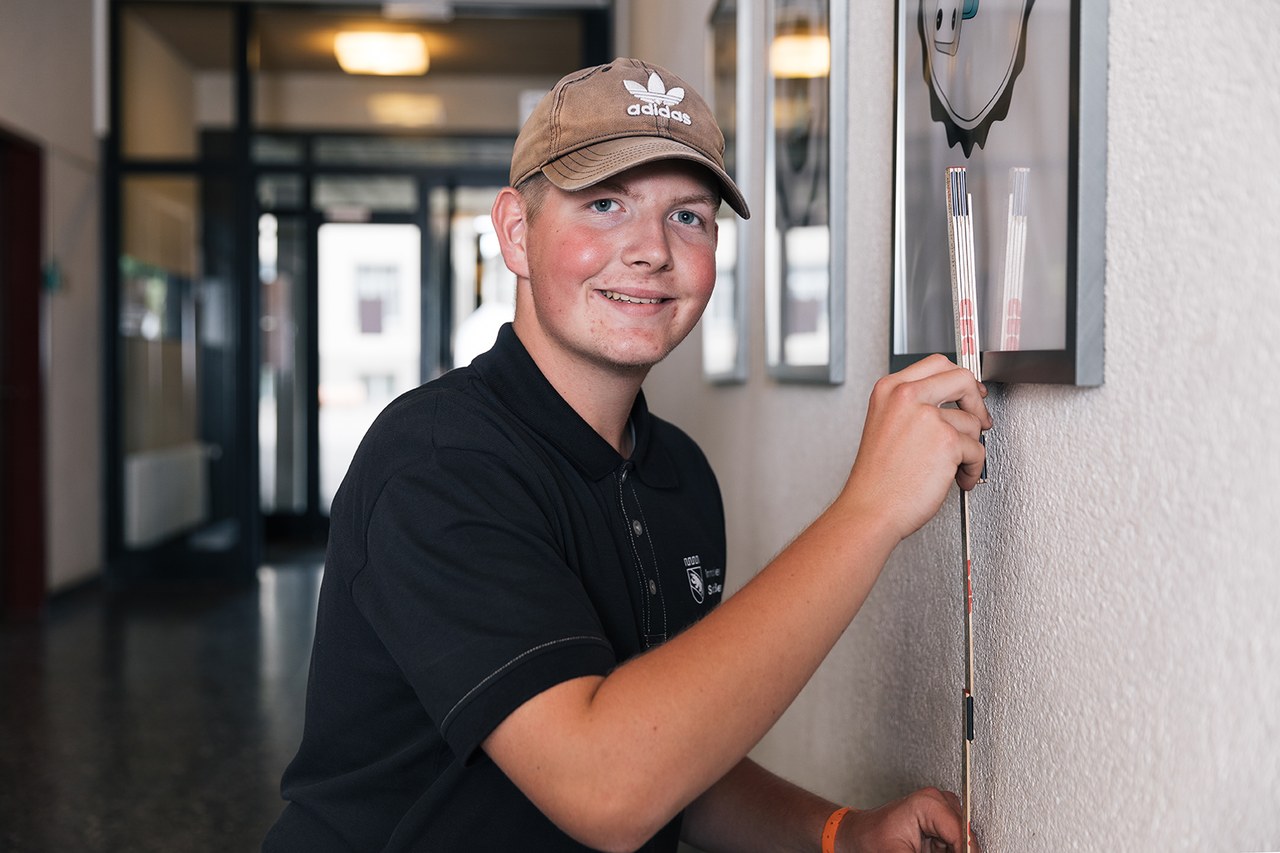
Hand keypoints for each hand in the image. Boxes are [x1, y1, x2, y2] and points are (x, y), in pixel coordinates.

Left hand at [838, 788, 979, 852]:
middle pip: (966, 837)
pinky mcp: (940, 825)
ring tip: (925, 849)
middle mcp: (938, 802)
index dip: (965, 852)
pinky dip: (949, 850)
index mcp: (928, 803)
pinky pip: (956, 844)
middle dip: (960, 850)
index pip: (962, 833)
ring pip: (964, 841)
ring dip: (954, 850)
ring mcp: (941, 812)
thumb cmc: (870, 839)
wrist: (858, 836)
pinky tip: (930, 850)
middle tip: (931, 852)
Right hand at [842, 354, 990, 542]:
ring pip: (971, 421)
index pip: (936, 364)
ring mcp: (927, 416)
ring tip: (952, 467)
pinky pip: (977, 450)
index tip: (967, 392)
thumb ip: (913, 407)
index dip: (958, 378)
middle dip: (976, 400)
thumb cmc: (877, 478)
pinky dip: (971, 468)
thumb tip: (950, 404)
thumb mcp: (885, 425)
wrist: (871, 508)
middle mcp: (906, 396)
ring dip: (969, 447)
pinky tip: (956, 478)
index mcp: (889, 389)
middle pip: (961, 377)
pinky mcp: (947, 441)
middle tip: (979, 418)